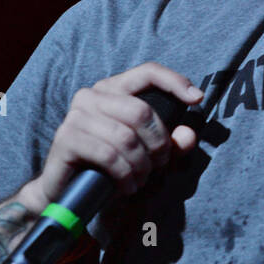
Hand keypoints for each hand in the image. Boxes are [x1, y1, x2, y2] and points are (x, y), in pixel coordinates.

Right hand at [33, 61, 204, 206]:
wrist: (67, 191)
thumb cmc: (109, 166)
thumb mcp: (147, 153)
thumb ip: (171, 143)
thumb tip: (188, 135)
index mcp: (112, 89)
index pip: (147, 72)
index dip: (174, 81)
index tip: (197, 99)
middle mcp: (91, 96)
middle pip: (142, 112)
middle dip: (159, 143)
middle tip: (159, 165)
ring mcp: (75, 116)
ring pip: (126, 137)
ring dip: (141, 165)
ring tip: (141, 179)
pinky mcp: (66, 139)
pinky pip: (108, 155)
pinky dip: (125, 175)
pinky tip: (127, 186)